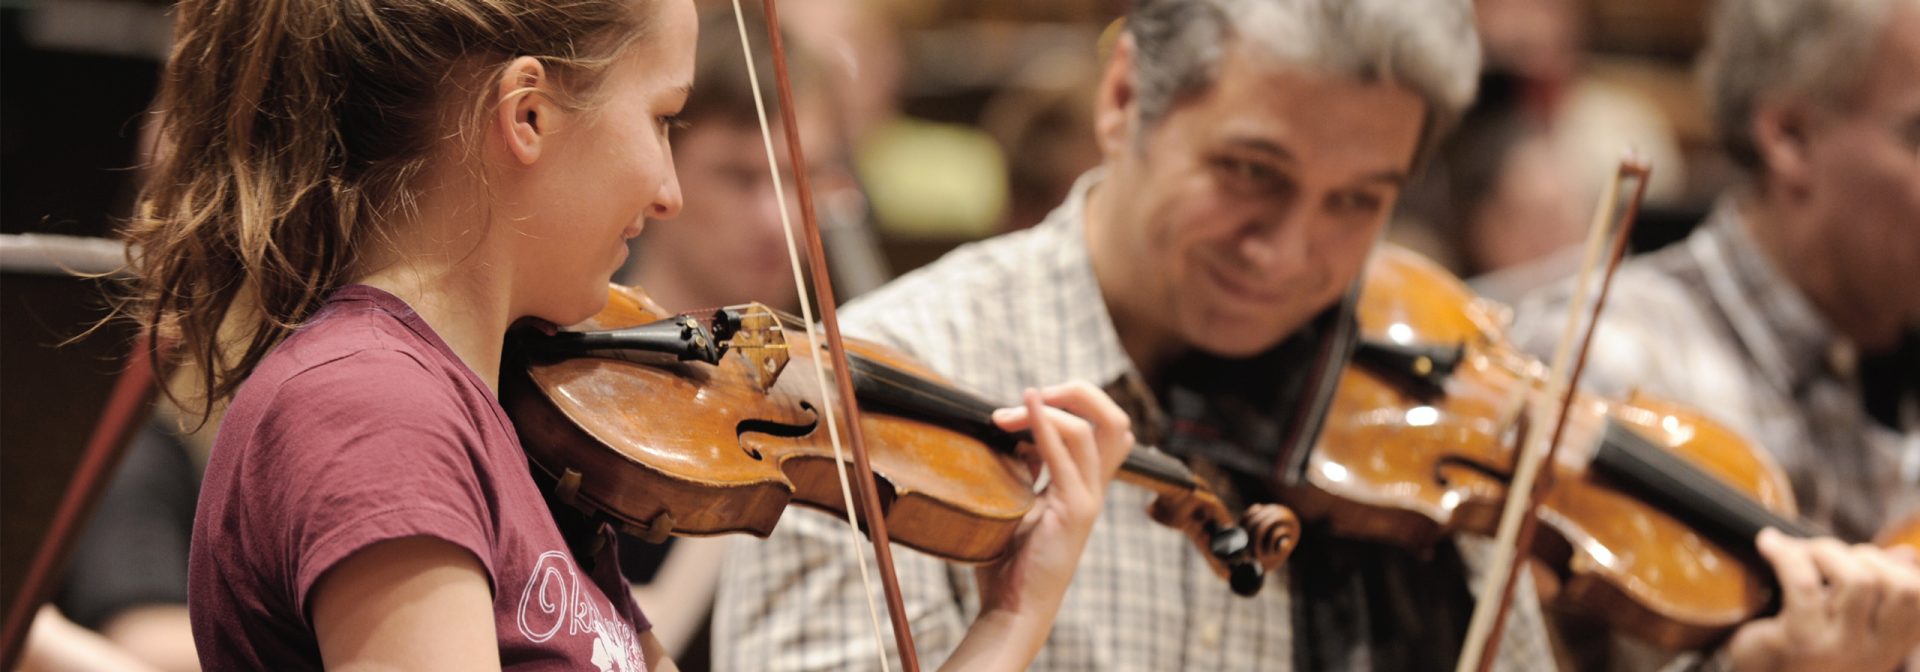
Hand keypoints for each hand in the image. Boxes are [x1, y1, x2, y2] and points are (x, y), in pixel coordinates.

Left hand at [975, 382, 1131, 614]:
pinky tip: (1027, 407)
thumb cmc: (1009, 561)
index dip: (1068, 402)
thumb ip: (1023, 469)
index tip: (1020, 405)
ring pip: (1098, 429)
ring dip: (1054, 406)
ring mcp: (1088, 499)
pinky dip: (1046, 423)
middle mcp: (1093, 488)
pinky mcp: (1075, 512)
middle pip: (1114, 421)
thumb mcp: (1015, 502)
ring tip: (1013, 409)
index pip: (1100, 426)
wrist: (1012, 610)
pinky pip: (1066, 456)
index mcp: (1083, 485)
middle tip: (1031, 394)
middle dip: (1078, 392)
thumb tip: (1010, 432)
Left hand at [1724, 529, 1919, 671]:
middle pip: (1897, 586)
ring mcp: (1839, 650)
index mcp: (1891, 646)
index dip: (1892, 564)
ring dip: (1827, 551)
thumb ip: (1876, 589)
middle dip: (1863, 555)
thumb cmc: (1801, 641)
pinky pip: (1803, 583)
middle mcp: (1875, 654)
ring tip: (1801, 551)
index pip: (1917, 595)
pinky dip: (1785, 554)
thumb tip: (1907, 554)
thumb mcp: (1843, 617)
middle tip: (1827, 554)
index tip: (1860, 557)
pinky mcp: (1800, 641)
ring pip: (1858, 580)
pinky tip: (1769, 543)